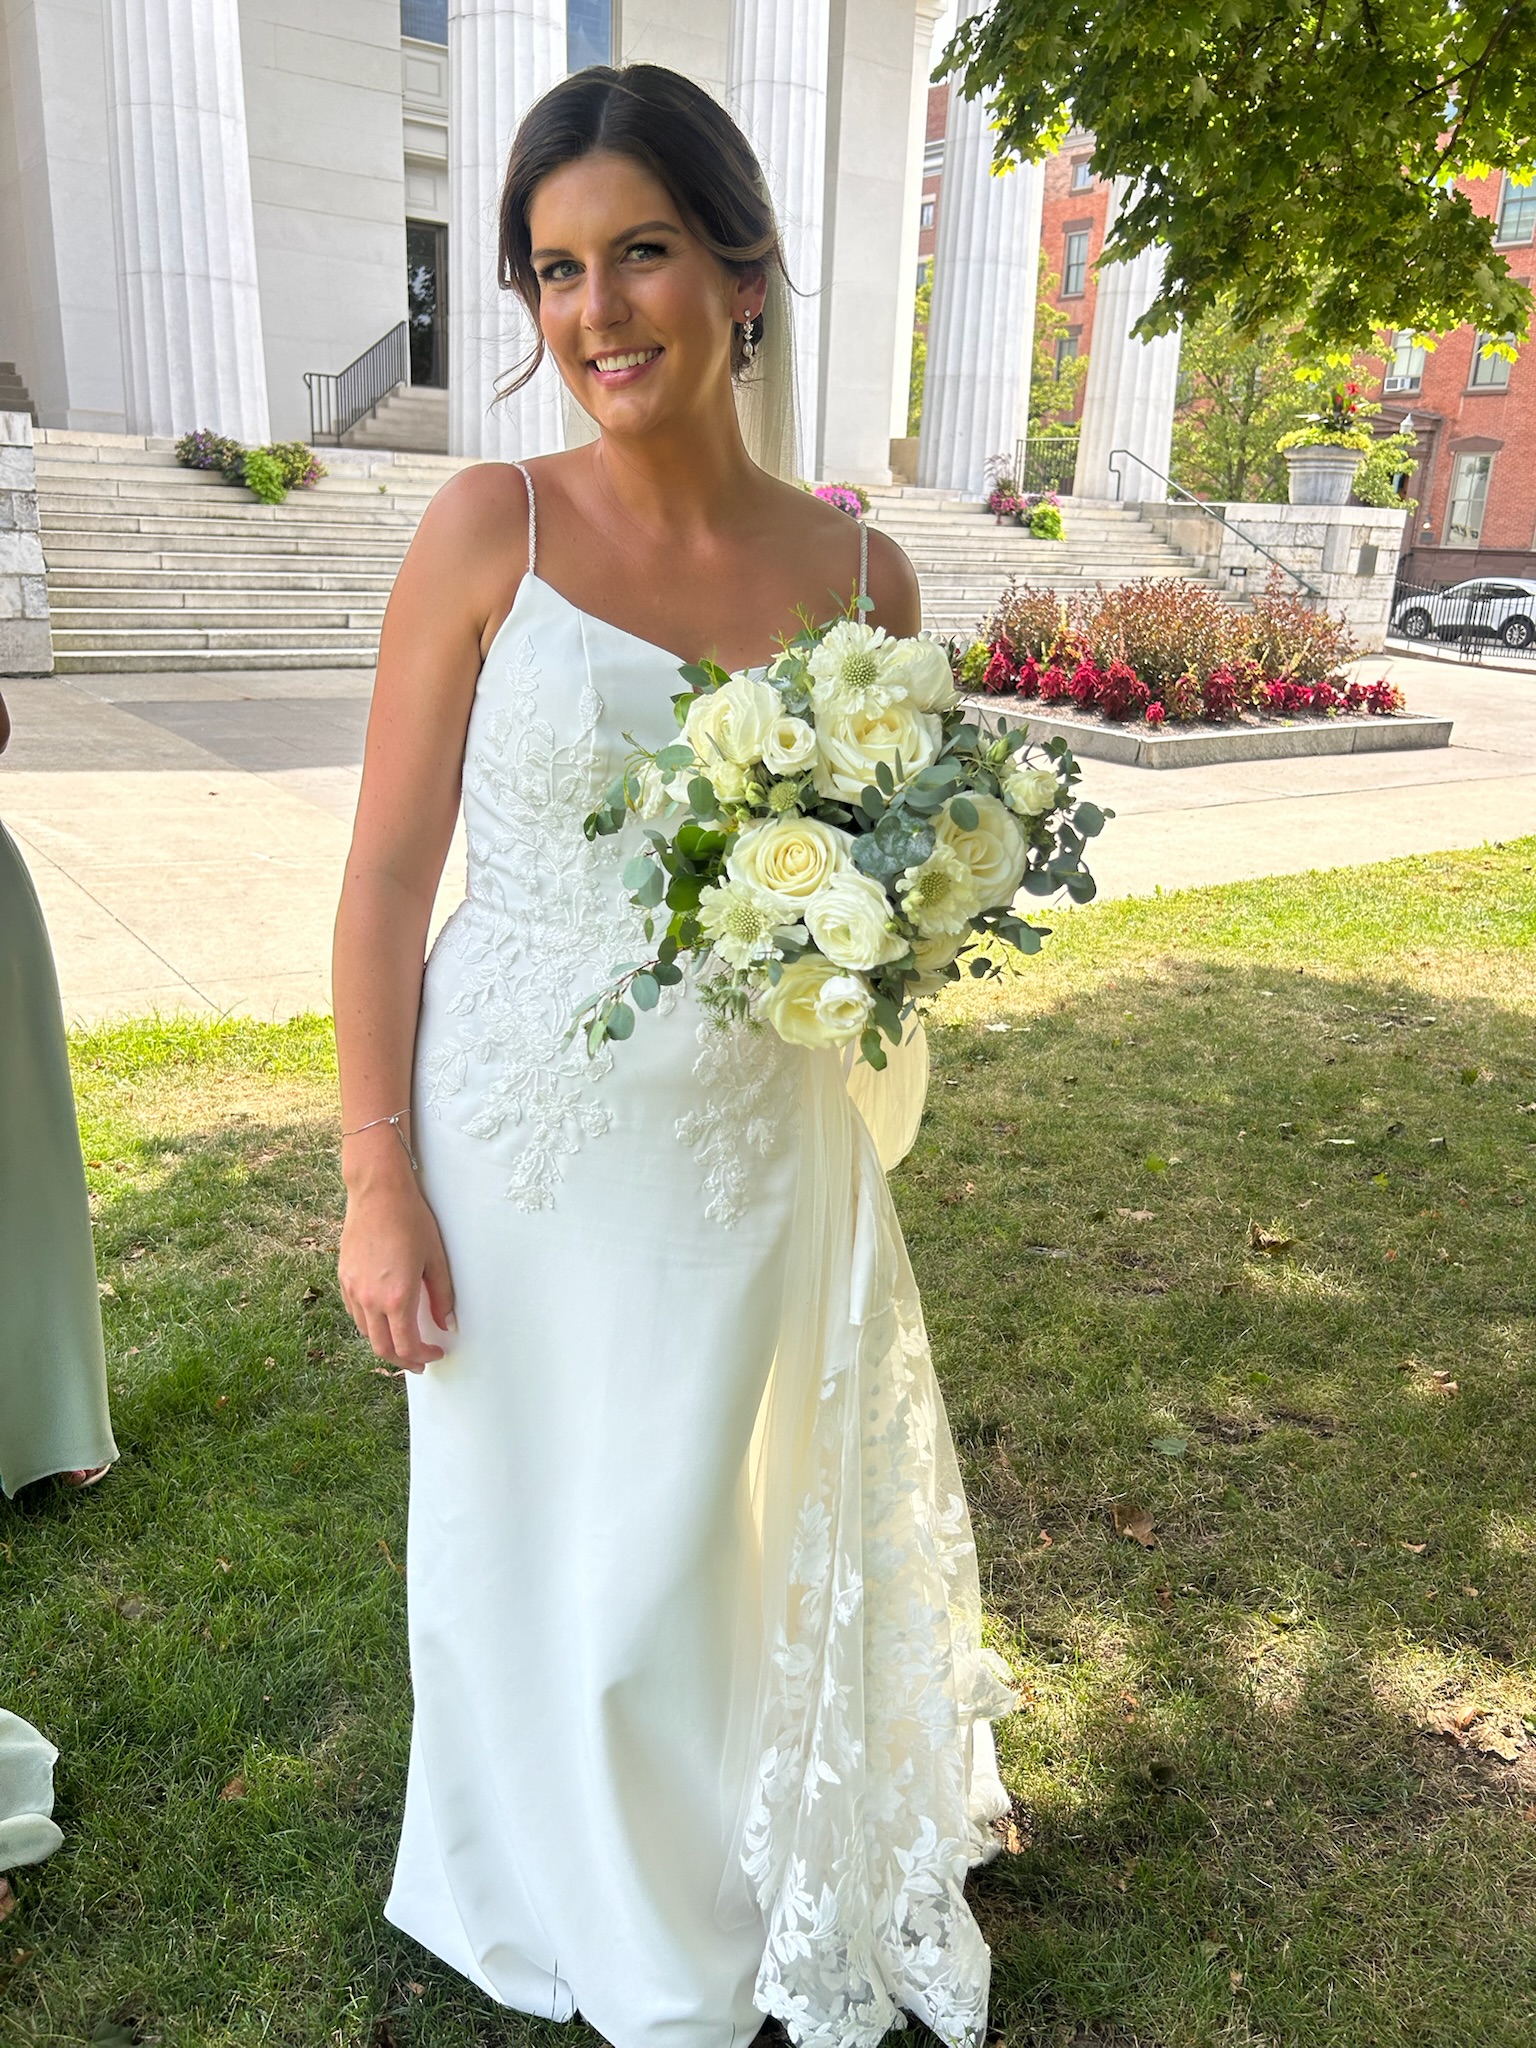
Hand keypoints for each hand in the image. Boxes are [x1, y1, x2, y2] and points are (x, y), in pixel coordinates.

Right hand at [338, 1134, 455, 1371]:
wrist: (378, 1192)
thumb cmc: (411, 1220)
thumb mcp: (435, 1259)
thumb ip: (442, 1296)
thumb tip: (447, 1324)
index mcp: (396, 1297)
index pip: (406, 1346)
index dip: (422, 1357)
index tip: (435, 1354)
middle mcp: (370, 1299)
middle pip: (382, 1347)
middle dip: (403, 1360)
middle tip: (420, 1360)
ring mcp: (353, 1289)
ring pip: (366, 1332)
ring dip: (385, 1342)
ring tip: (404, 1339)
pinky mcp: (343, 1277)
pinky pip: (355, 1312)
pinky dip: (370, 1324)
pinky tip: (385, 1317)